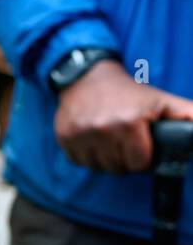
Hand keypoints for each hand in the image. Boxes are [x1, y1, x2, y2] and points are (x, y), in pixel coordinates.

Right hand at [54, 59, 192, 172]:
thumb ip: (188, 116)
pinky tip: (93, 141)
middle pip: (118, 168)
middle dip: (124, 160)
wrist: (86, 76)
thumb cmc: (128, 92)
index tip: (141, 146)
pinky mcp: (64, 136)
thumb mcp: (161, 100)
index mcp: (130, 122)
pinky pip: (79, 162)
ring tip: (109, 142)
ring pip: (98, 167)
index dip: (143, 157)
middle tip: (125, 143)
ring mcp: (81, 133)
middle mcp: (103, 129)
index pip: (139, 163)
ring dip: (105, 160)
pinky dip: (87, 156)